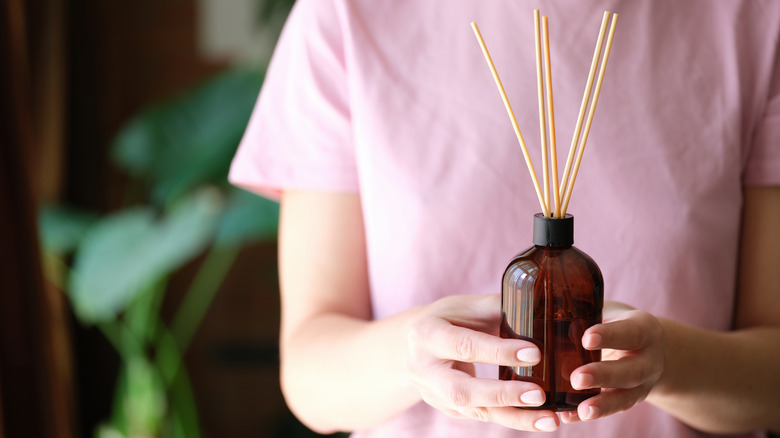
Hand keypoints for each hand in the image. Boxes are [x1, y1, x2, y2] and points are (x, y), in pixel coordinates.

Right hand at [406, 294, 560, 431]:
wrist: (414, 341)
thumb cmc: (448, 318)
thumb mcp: (467, 305)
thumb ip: (500, 309)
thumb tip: (542, 314)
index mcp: (428, 334)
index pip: (464, 346)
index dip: (498, 352)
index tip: (534, 354)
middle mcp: (425, 369)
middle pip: (461, 391)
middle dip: (502, 395)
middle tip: (538, 396)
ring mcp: (433, 394)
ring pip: (474, 411)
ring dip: (514, 417)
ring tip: (549, 419)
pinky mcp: (447, 409)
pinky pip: (481, 416)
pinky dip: (511, 418)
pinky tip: (537, 419)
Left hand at [561, 301, 664, 423]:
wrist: (650, 348)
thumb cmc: (617, 322)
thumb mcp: (610, 310)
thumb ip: (586, 309)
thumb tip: (542, 305)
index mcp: (644, 330)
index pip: (630, 332)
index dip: (610, 336)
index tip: (587, 338)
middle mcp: (649, 360)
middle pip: (631, 371)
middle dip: (604, 376)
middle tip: (576, 378)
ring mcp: (643, 384)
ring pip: (626, 397)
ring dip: (602, 404)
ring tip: (581, 410)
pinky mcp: (630, 400)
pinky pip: (611, 410)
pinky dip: (591, 413)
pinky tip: (569, 416)